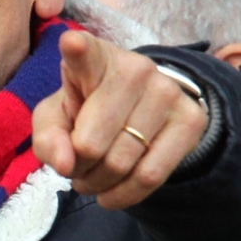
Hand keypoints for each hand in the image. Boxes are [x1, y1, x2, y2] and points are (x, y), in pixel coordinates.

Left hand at [32, 28, 209, 209]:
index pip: (85, 53)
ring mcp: (167, 92)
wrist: (139, 110)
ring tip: (93, 177)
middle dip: (77, 169)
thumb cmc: (86, 111)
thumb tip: (66, 165)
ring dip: (98, 184)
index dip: (77, 51)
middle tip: (77, 167)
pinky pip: (152, 176)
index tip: (72, 45)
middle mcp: (135, 68)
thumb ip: (49, 139)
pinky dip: (125, 195)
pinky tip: (113, 192)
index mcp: (94, 58)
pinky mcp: (191, 119)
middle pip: (92, 144)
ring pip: (122, 164)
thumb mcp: (54, 120)